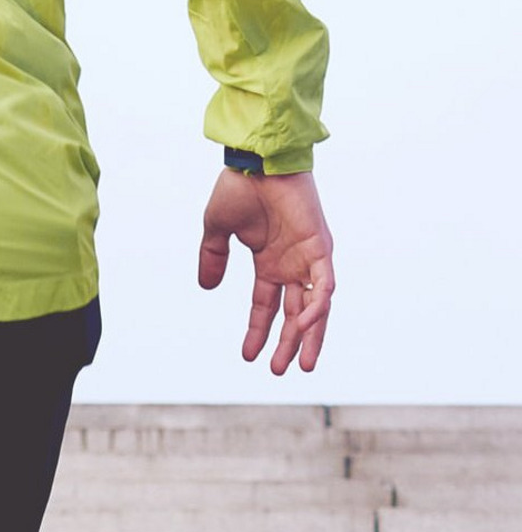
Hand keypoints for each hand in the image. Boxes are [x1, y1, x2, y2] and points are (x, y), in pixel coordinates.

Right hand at [198, 169, 334, 373]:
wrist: (256, 161)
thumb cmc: (239, 187)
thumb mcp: (217, 229)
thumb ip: (213, 257)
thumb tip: (206, 287)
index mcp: (269, 260)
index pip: (266, 304)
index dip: (258, 330)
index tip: (247, 356)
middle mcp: (291, 264)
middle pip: (294, 314)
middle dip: (287, 343)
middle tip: (277, 370)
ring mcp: (308, 258)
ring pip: (315, 307)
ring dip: (309, 336)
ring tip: (302, 365)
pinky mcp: (321, 247)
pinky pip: (325, 286)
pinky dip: (319, 307)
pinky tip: (306, 326)